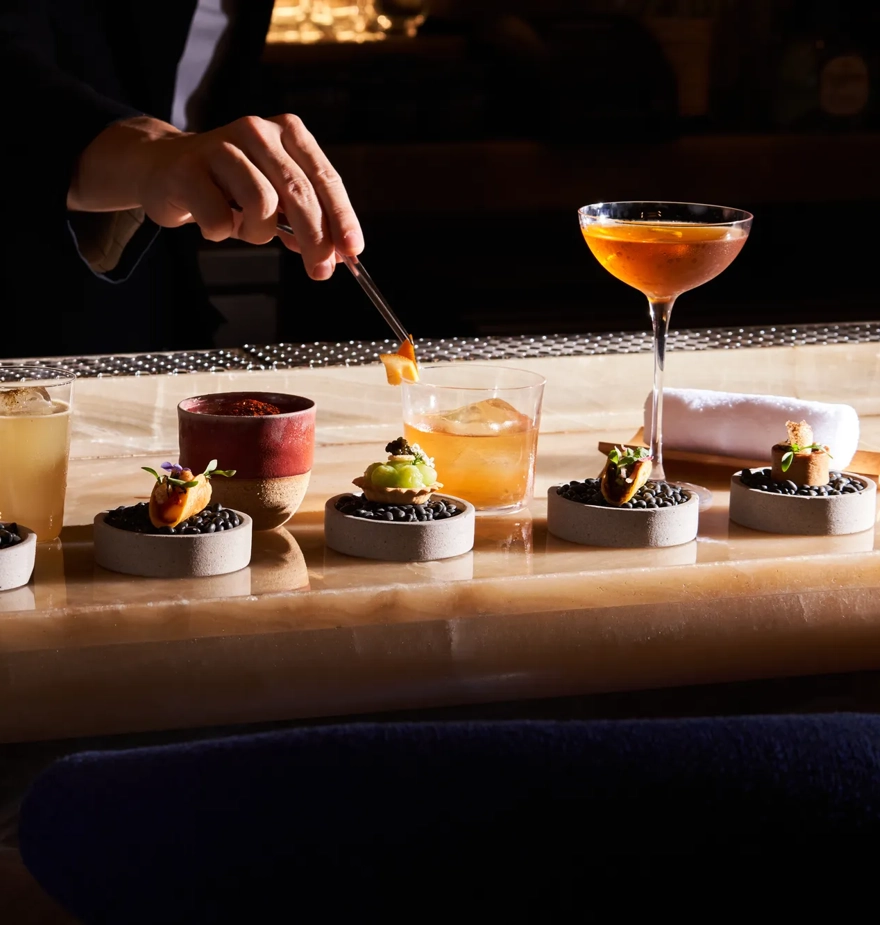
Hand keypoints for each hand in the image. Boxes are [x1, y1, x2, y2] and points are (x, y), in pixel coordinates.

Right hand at [68, 115, 362, 280]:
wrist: (165, 169)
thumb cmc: (229, 187)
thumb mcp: (275, 200)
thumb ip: (304, 223)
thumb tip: (332, 256)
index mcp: (288, 133)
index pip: (326, 180)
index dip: (343, 219)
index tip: (353, 252)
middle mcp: (258, 131)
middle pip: (299, 193)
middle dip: (315, 239)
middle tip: (319, 270)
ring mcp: (221, 145)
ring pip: (262, 204)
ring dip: (260, 233)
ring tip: (247, 230)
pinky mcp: (189, 168)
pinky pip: (221, 218)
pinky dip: (223, 232)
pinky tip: (215, 224)